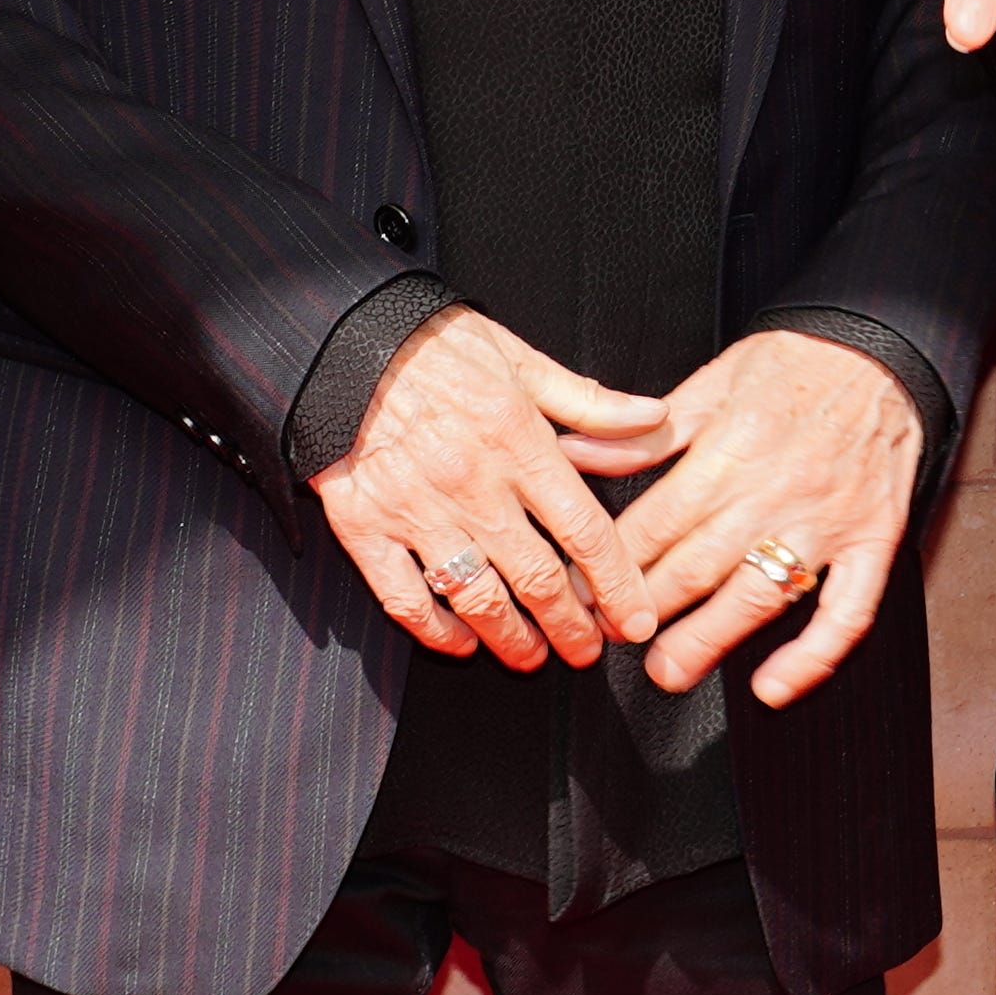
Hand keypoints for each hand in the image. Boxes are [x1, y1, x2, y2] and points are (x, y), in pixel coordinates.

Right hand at [312, 307, 668, 670]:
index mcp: (517, 441)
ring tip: (531, 655)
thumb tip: (654, 418)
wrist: (341, 340)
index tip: (634, 621)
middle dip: (571, 627)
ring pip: (477, 598)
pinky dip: (436, 631)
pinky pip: (405, 598)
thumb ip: (590, 403)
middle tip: (586, 651)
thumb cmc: (434, 345)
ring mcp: (416, 509)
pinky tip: (460, 640)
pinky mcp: (365, 524)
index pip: (585, 532)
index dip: (618, 586)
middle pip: (537, 578)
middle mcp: (472, 483)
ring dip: (511, 639)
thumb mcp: (521, 359)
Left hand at [605, 330, 922, 709]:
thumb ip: (646, 434)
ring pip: (761, 595)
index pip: (659, 521)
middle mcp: (777, 490)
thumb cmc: (795, 365)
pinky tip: (773, 686)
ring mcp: (828, 522)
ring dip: (710, 640)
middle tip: (611, 638)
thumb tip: (575, 453)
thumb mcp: (712, 383)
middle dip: (646, 610)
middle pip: (699, 565)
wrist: (882, 352)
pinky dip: (812, 657)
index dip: (613, 563)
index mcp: (732, 448)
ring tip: (669, 671)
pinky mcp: (874, 542)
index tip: (582, 591)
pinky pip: (847, 612)